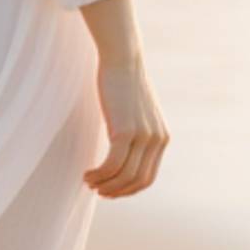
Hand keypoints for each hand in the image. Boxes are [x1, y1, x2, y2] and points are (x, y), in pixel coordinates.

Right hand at [84, 58, 168, 198]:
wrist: (122, 59)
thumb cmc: (124, 83)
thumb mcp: (136, 112)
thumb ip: (136, 131)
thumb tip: (123, 147)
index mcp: (162, 138)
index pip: (148, 177)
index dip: (128, 189)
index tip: (111, 190)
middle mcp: (157, 139)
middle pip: (138, 181)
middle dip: (117, 191)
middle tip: (98, 191)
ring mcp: (143, 136)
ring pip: (123, 176)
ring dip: (104, 184)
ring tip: (89, 182)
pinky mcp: (125, 131)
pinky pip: (112, 165)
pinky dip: (99, 174)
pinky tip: (88, 173)